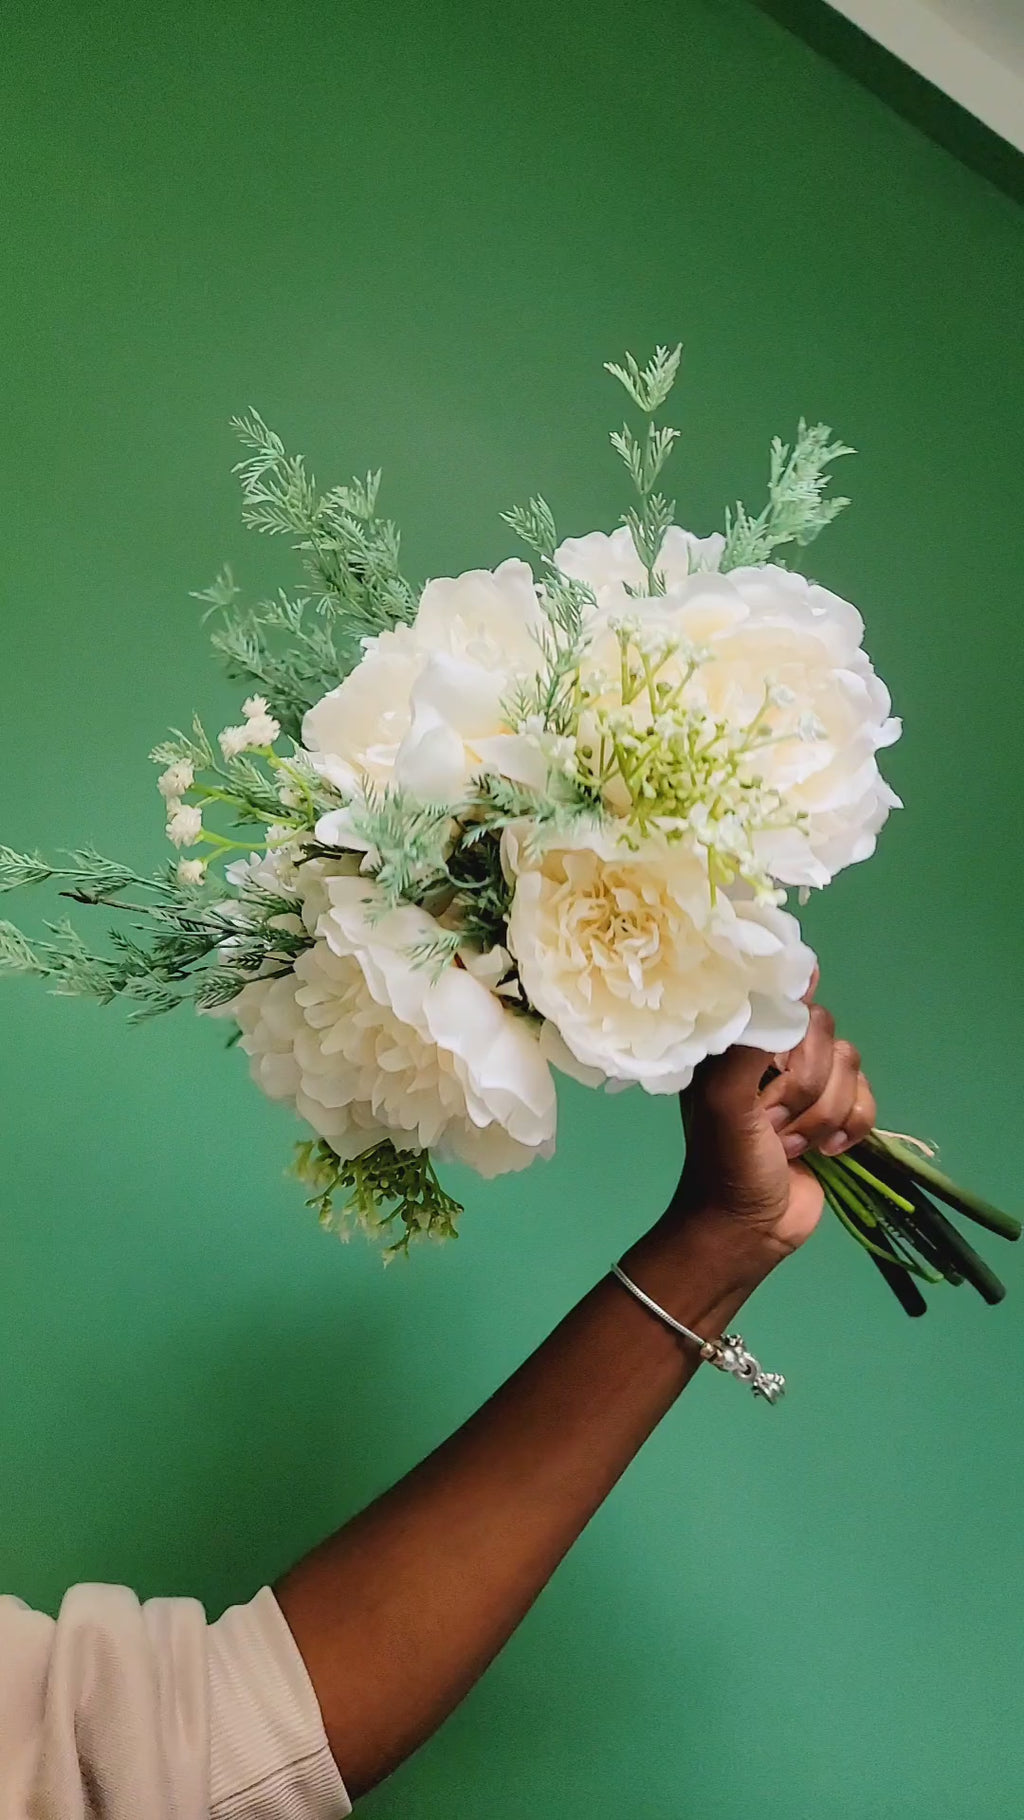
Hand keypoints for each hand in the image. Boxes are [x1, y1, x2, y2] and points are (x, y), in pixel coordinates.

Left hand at [671, 976, 875, 1272]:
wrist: (751, 1229)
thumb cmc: (727, 1163)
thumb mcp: (724, 1100)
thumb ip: (753, 1042)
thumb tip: (800, 979)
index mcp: (739, 1042)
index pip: (785, 1000)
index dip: (789, 1033)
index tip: (781, 1062)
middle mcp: (774, 1054)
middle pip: (824, 1034)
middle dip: (804, 1087)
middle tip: (771, 1121)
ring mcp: (808, 1084)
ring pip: (850, 1067)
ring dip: (822, 1114)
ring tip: (790, 1143)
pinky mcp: (837, 1113)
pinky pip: (869, 1098)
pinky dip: (852, 1127)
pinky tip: (827, 1152)